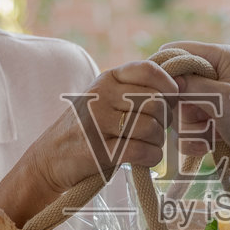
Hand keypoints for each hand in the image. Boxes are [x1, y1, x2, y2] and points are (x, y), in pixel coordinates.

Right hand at [22, 59, 177, 193]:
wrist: (49, 159)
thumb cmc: (88, 129)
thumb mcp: (106, 99)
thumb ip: (135, 90)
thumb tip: (180, 87)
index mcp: (107, 79)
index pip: (148, 70)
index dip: (168, 86)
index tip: (172, 100)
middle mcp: (101, 96)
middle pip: (155, 103)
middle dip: (164, 121)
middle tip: (157, 131)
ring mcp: (98, 123)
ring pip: (151, 127)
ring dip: (158, 142)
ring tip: (148, 145)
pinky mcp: (99, 150)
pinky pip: (141, 150)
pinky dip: (151, 157)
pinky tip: (145, 159)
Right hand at [162, 41, 229, 221]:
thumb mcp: (221, 97)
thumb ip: (188, 85)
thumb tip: (163, 81)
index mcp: (222, 59)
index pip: (180, 51)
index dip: (165, 67)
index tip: (156, 87)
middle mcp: (216, 78)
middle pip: (175, 87)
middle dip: (183, 107)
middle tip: (200, 116)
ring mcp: (213, 105)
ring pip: (179, 114)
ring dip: (192, 129)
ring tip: (213, 134)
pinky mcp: (211, 129)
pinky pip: (186, 134)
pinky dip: (196, 142)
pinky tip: (211, 146)